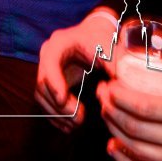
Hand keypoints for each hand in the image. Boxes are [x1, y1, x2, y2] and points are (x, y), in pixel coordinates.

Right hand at [36, 10, 118, 130]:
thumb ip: (114, 64)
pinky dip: (54, 116)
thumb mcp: (108, 47)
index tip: (64, 101)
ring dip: (55, 114)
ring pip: (41, 95)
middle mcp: (47, 56)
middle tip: (78, 119)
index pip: (49, 63)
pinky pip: (45, 101)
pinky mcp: (50, 82)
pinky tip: (68, 126)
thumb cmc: (102, 40)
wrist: (95, 35)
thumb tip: (120, 87)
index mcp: (59, 43)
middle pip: (42, 83)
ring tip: (75, 125)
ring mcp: (46, 69)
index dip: (54, 83)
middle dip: (58, 105)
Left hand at [97, 66, 161, 160]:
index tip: (110, 85)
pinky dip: (122, 156)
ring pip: (132, 147)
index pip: (143, 106)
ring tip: (107, 112)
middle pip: (132, 127)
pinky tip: (114, 144)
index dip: (119, 95)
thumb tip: (152, 63)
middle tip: (104, 95)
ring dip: (112, 128)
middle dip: (110, 108)